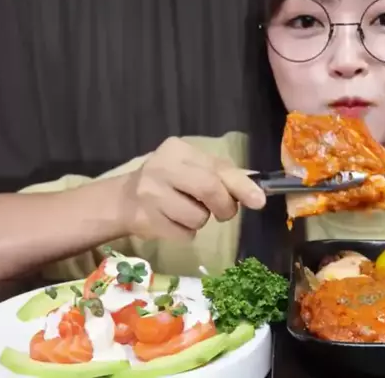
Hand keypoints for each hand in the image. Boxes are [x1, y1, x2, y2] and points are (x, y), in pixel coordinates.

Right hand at [122, 136, 265, 240]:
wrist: (125, 199)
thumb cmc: (170, 181)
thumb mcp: (194, 168)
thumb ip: (223, 175)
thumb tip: (256, 189)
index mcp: (178, 150)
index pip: (217, 167)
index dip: (241, 185)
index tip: (259, 201)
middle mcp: (162, 167)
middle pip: (209, 188)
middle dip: (225, 206)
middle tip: (225, 213)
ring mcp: (151, 194)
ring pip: (198, 217)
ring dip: (202, 220)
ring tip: (188, 212)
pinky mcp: (146, 219)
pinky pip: (183, 234)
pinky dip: (186, 232)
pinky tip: (173, 221)